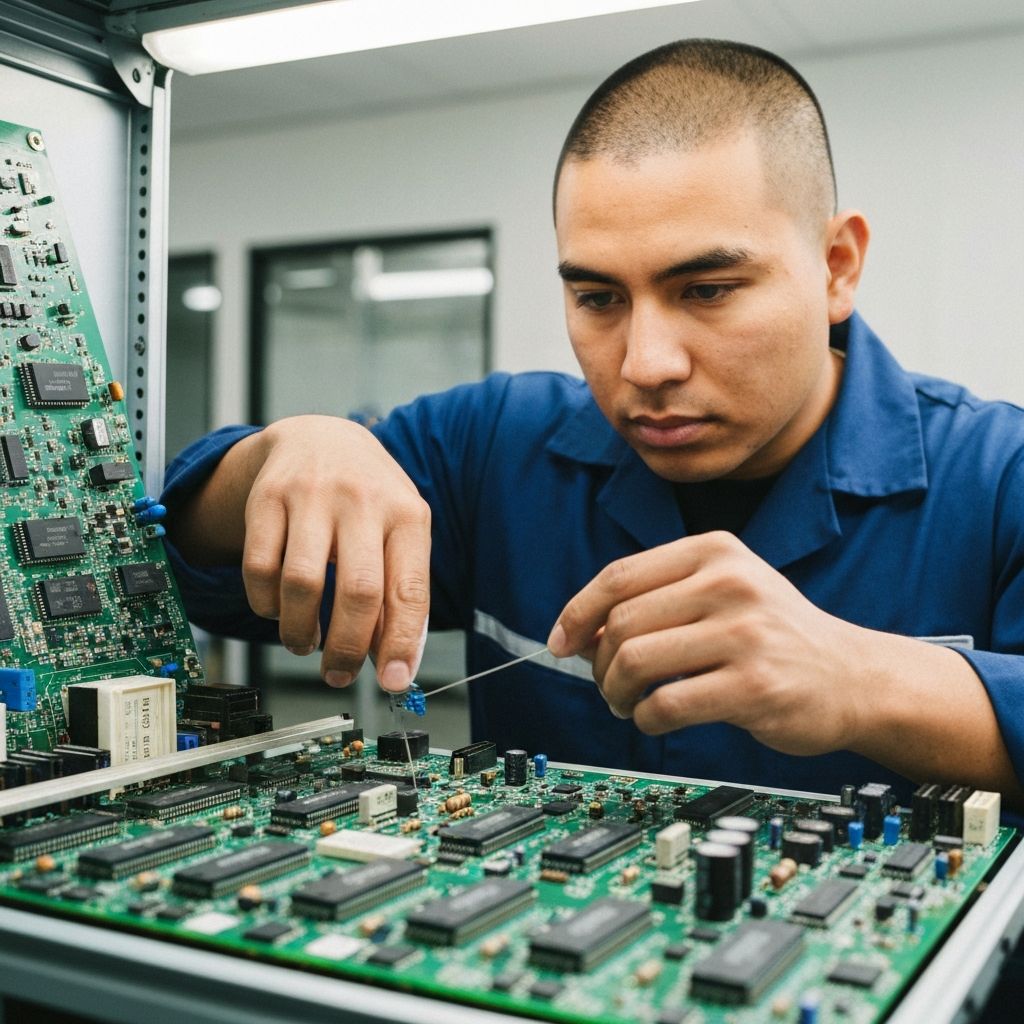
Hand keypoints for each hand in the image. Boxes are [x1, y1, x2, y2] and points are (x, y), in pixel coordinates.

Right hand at [234, 415, 429, 690]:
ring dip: (301, 632)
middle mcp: (362, 500)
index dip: (401, 642)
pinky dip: (266, 605)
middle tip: (339, 674)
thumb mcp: (399, 533)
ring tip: (306, 643)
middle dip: (347, 648)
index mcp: (407, 515)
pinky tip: (279, 609)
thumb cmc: (368, 498)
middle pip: (358, 591)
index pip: (409, 590)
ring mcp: (312, 495)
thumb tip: (392, 662)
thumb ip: (399, 593)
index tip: (394, 680)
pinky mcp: (267, 497)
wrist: (321, 437)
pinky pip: (260, 569)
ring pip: (302, 584)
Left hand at [547, 531, 860, 755]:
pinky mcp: (754, 685)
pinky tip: (655, 718)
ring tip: (627, 704)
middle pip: (621, 622)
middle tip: (608, 685)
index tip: (561, 642)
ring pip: (635, 661)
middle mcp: (729, 583)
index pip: (619, 576)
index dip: (578, 612)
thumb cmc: (774, 636)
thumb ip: (655, 603)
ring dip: (616, 692)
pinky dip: (646, 718)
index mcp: (714, 551)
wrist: (852, 677)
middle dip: (599, 662)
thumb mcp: (721, 594)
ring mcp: (745, 633)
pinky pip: (666, 704)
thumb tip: (575, 635)